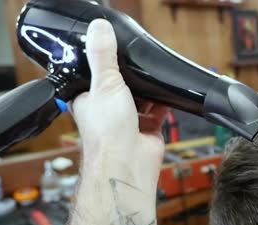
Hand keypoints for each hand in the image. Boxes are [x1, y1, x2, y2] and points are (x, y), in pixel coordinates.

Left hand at [71, 19, 168, 189]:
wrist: (128, 162)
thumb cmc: (107, 132)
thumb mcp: (105, 83)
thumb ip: (104, 56)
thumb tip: (99, 29)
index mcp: (89, 101)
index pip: (96, 78)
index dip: (106, 66)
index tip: (117, 53)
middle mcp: (108, 113)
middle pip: (122, 88)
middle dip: (133, 79)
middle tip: (141, 63)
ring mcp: (129, 123)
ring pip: (142, 100)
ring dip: (150, 91)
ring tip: (155, 76)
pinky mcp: (148, 131)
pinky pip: (159, 113)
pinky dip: (165, 104)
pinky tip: (168, 94)